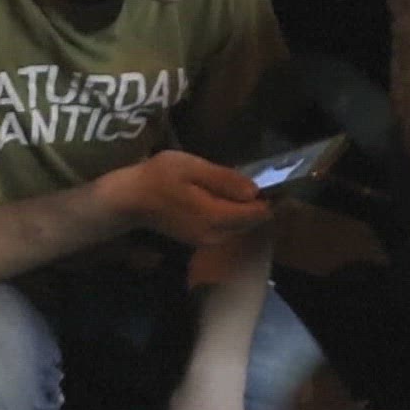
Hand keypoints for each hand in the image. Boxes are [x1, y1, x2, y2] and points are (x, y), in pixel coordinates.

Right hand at [107, 150, 270, 249]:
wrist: (129, 201)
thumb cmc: (158, 178)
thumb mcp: (192, 168)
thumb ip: (224, 180)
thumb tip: (255, 191)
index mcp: (216, 216)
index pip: (256, 214)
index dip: (271, 199)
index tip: (280, 184)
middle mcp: (216, 235)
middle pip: (250, 223)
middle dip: (260, 206)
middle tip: (265, 183)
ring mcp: (206, 240)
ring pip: (238, 228)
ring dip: (245, 212)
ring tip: (246, 189)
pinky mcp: (199, 240)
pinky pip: (226, 229)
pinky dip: (232, 216)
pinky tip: (226, 199)